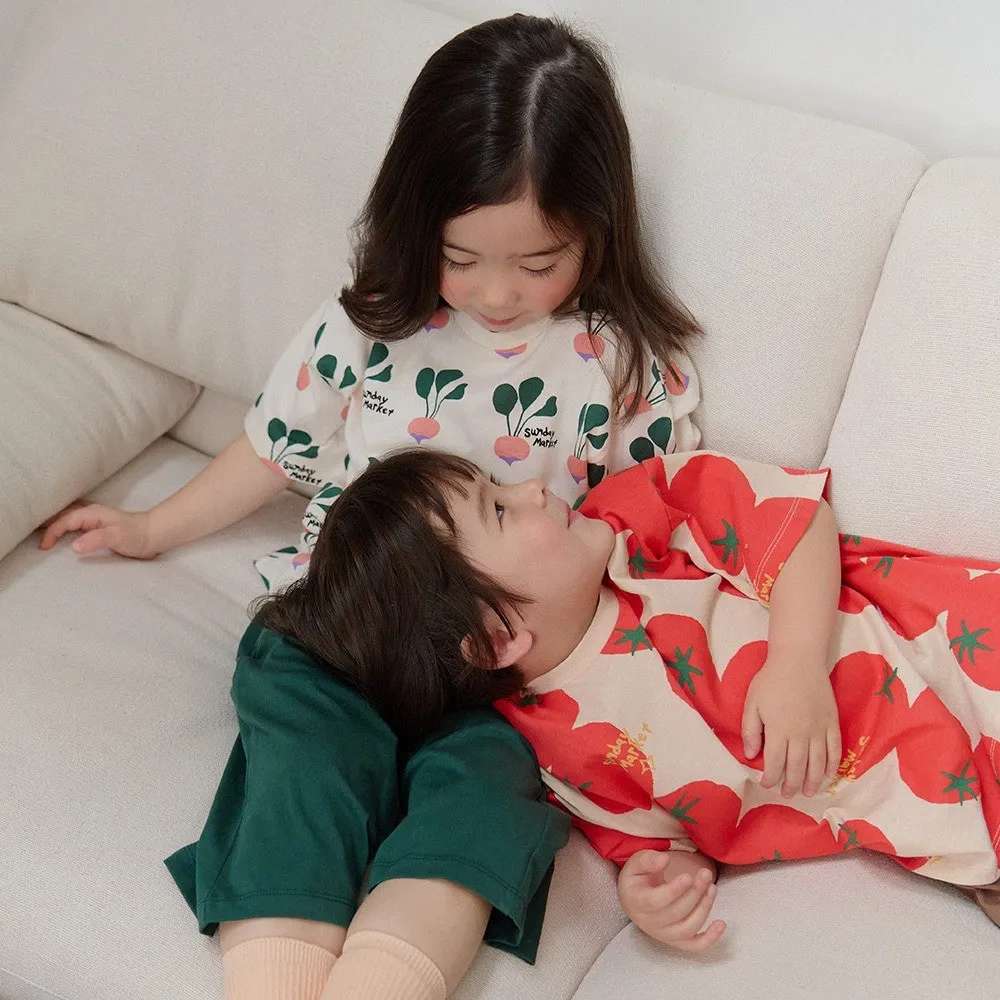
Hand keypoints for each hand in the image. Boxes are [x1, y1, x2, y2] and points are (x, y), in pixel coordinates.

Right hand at [38, 500, 156, 558]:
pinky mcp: (99, 526)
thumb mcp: (115, 538)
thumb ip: (95, 540)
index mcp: (92, 514)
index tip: (45, 547)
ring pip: (69, 517)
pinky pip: (76, 523)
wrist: (153, 535)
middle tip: (34, 534)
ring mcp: (95, 519)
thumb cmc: (136, 535)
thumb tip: (74, 546)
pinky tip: (63, 532)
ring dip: (55, 522)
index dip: (52, 533)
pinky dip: (65, 525)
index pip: (64, 521)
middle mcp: (91, 513)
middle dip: (47, 522)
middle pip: (63, 514)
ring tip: (42, 531)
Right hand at [617, 850, 725, 951]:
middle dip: (694, 892)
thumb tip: (665, 860)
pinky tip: (721, 924)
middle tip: (705, 873)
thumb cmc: (637, 878)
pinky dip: (710, 938)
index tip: (688, 876)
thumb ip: (647, 859)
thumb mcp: (635, 863)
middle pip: (676, 913)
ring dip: (704, 908)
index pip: (655, 901)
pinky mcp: (676, 940)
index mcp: (636, 902)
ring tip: (712, 887)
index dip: (673, 890)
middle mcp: (649, 923)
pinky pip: (694, 945)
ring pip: (687, 928)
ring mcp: (664, 934)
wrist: (634, 899)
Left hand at [741, 655, 841, 797]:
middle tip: (788, 794)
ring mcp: (819, 729)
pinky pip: (835, 749)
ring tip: (808, 793)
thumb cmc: (771, 680)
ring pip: (818, 763)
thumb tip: (750, 755)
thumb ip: (750, 730)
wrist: (799, 660)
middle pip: (797, 767)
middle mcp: (800, 734)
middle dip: (792, 785)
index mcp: (778, 730)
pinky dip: (832, 764)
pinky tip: (828, 775)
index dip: (771, 778)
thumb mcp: (752, 702)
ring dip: (813, 781)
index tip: (767, 785)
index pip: (775, 762)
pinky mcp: (832, 722)